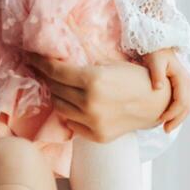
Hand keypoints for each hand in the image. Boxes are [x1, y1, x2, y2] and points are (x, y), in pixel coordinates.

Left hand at [25, 52, 172, 142]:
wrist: (158, 103)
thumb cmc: (134, 77)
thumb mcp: (107, 62)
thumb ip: (82, 61)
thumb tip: (58, 53)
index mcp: (92, 80)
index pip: (54, 71)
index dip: (40, 62)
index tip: (32, 56)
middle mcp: (90, 103)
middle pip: (54, 88)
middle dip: (48, 76)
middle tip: (45, 68)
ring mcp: (93, 123)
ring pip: (60, 107)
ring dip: (57, 94)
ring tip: (61, 85)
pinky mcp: (98, 136)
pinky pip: (72, 123)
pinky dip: (70, 111)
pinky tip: (74, 102)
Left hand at [141, 47, 189, 132]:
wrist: (157, 43)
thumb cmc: (154, 51)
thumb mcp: (154, 60)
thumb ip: (156, 74)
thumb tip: (158, 88)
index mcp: (182, 78)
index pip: (181, 101)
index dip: (172, 113)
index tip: (161, 119)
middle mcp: (186, 82)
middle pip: (186, 107)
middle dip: (177, 120)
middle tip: (165, 130)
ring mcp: (184, 84)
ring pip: (185, 106)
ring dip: (178, 118)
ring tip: (166, 127)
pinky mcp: (179, 86)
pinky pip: (181, 102)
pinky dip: (176, 112)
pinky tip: (167, 117)